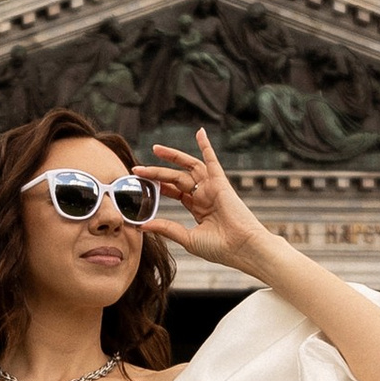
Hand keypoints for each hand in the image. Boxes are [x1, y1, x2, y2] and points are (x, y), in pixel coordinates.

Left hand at [140, 129, 275, 277]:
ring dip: (173, 156)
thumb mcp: (187, 238)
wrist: (242, 248)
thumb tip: (142, 225)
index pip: (175, 192)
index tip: (141, 182)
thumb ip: (167, 228)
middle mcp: (205, 195)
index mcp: (198, 209)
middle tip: (137, 168)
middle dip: (157, 172)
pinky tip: (199, 132)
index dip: (159, 186)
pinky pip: (212, 160)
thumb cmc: (220, 248)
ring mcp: (212, 188)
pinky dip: (206, 145)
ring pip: (189, 167)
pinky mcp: (221, 183)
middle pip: (177, 178)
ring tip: (156, 149)